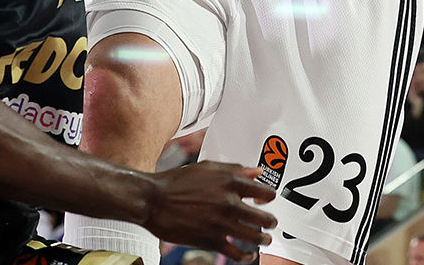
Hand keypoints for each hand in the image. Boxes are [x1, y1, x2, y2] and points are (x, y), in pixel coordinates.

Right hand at [141, 162, 276, 253]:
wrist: (153, 200)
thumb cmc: (176, 181)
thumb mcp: (207, 167)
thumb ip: (235, 169)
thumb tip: (258, 171)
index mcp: (230, 182)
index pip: (265, 192)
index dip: (269, 198)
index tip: (265, 201)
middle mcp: (229, 202)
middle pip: (265, 218)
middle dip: (271, 222)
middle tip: (270, 223)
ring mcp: (221, 223)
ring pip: (255, 237)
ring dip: (263, 239)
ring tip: (263, 239)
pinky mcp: (211, 240)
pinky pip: (237, 253)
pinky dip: (246, 256)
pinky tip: (247, 254)